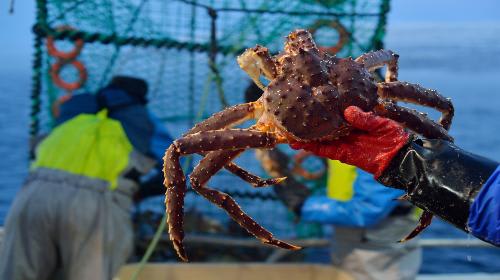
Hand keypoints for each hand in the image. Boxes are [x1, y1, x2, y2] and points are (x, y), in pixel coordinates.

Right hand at [290, 106, 409, 177]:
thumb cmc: (394, 137)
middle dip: (310, 122)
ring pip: (320, 138)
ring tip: (288, 132)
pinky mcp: (343, 155)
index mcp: (355, 120)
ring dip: (306, 136)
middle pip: (324, 125)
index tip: (310, 101)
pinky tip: (300, 143)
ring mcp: (343, 143)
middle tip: (292, 117)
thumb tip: (348, 111)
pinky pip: (325, 151)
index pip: (336, 112)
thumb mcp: (380, 122)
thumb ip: (364, 117)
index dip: (324, 108)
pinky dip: (313, 147)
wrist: (400, 158)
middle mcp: (346, 131)